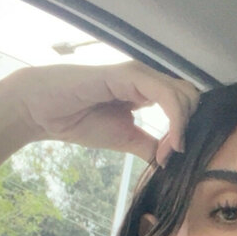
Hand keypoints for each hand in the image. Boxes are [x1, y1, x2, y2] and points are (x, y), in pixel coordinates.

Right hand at [8, 60, 200, 165]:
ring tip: (167, 150)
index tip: (170, 157)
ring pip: (184, 94)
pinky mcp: (129, 75)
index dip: (186, 131)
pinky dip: (176, 119)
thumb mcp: (126, 139)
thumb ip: (150, 146)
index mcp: (149, 90)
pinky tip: (170, 141)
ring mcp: (140, 73)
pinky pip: (166, 94)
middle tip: (168, 154)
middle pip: (192, 97)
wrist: (44, 111)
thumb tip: (172, 162)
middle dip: (189, 128)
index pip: (186, 104)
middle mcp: (148, 78)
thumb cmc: (80, 120)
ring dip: (183, 127)